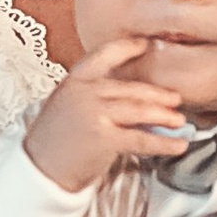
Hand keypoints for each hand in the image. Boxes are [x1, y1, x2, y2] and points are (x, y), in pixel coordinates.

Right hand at [24, 38, 190, 192]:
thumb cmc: (51, 143)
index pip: (103, 55)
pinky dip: (163, 143)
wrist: (37, 171)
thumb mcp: (65, 107)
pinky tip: (177, 144)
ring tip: (179, 120)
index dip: (127, 48)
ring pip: (139, 110)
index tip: (145, 44)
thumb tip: (127, 99)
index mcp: (74, 81)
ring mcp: (94, 114)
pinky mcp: (104, 138)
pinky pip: (141, 139)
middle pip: (130, 89)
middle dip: (157, 94)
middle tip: (174, 99)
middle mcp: (85, 93)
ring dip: (164, 116)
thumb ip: (91, 96)